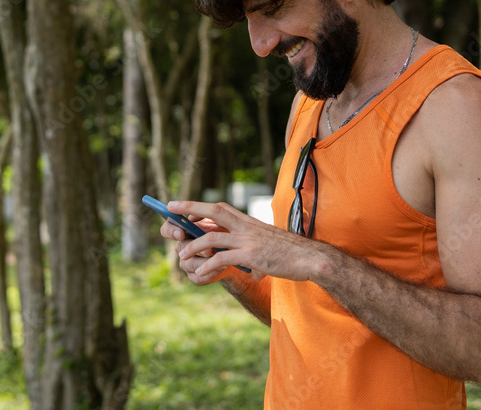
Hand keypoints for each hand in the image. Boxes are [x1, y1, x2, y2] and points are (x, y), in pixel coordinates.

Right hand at [158, 212, 231, 285]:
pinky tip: (222, 267)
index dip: (170, 231)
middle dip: (195, 248)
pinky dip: (211, 272)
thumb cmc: (226, 234)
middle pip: (180, 247)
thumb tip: (195, 219)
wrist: (235, 254)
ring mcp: (187, 262)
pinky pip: (197, 277)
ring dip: (206, 262)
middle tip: (210, 250)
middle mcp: (182, 246)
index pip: (167, 229)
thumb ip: (207, 219)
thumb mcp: (220, 224)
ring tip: (223, 258)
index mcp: (184, 229)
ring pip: (189, 264)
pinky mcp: (194, 276)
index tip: (181, 233)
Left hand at [168, 200, 328, 283]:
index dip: (200, 206)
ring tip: (182, 256)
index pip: (221, 208)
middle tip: (170, 209)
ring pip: (213, 236)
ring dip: (194, 246)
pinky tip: (201, 273)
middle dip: (190, 208)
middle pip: (214, 212)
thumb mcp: (269, 247)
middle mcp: (247, 226)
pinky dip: (209, 265)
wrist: (310, 258)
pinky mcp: (252, 256)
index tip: (182, 206)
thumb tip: (253, 272)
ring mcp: (249, 240)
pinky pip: (223, 258)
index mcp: (249, 222)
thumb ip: (256, 255)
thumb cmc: (292, 255)